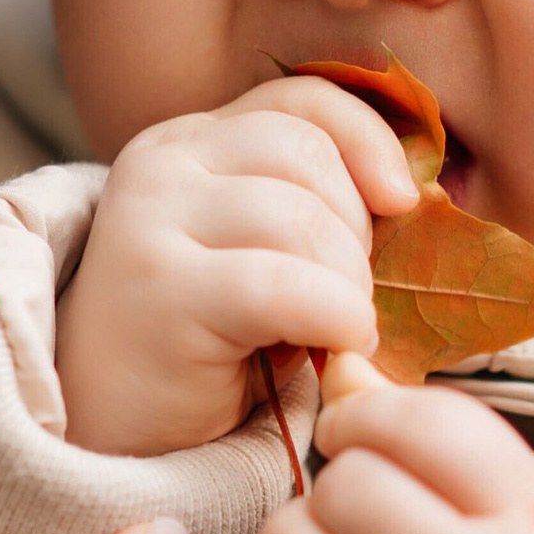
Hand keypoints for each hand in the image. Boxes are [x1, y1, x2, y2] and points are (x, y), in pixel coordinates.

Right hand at [56, 79, 417, 456]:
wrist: (117, 434)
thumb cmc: (209, 347)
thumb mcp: (262, 253)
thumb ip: (313, 204)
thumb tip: (415, 190)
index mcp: (189, 142)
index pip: (300, 99)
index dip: (369, 141)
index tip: (403, 202)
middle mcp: (161, 165)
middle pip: (308, 154)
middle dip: (356, 231)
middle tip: (347, 296)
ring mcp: (150, 220)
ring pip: (301, 219)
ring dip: (347, 284)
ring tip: (333, 329)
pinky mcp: (159, 288)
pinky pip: (285, 287)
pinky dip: (336, 317)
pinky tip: (338, 346)